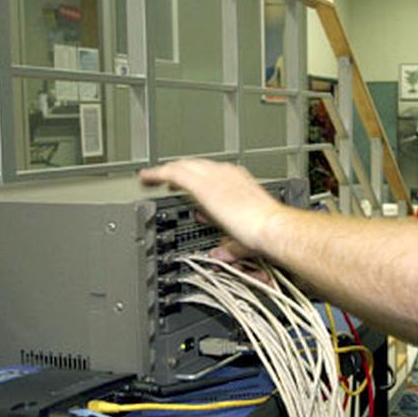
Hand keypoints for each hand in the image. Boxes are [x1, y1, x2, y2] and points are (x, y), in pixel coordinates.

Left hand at [139, 159, 285, 253]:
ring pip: (183, 166)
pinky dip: (158, 174)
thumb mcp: (244, 236)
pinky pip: (174, 173)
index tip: (189, 187)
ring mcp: (214, 177)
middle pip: (196, 165)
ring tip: (151, 177)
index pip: (213, 174)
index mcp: (240, 183)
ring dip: (166, 171)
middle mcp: (227, 175)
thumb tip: (220, 251)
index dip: (198, 178)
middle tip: (166, 179)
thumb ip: (229, 242)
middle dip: (180, 170)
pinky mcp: (202, 185)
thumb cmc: (267, 232)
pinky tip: (146, 178)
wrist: (271, 227)